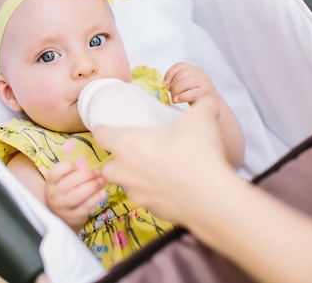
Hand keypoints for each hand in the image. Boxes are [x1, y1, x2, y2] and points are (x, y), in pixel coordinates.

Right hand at [45, 161, 106, 231]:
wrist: (61, 218)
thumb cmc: (64, 194)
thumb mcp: (61, 183)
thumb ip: (70, 174)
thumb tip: (85, 165)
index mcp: (51, 183)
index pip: (55, 172)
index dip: (67, 166)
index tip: (78, 165)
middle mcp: (54, 195)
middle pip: (69, 183)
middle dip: (86, 175)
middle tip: (97, 172)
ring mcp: (63, 207)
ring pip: (77, 195)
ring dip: (92, 186)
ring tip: (101, 181)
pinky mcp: (74, 217)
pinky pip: (86, 206)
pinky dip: (95, 198)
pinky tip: (103, 192)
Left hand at [94, 98, 233, 223]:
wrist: (211, 197)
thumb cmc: (197, 152)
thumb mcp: (201, 118)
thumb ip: (201, 105)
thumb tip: (206, 100)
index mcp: (128, 145)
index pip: (100, 135)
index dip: (103, 130)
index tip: (108, 128)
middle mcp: (126, 171)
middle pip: (107, 167)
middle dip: (116, 161)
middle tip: (134, 153)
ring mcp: (137, 193)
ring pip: (126, 186)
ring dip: (134, 179)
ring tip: (155, 171)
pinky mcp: (152, 211)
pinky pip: (147, 201)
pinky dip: (154, 195)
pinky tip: (172, 188)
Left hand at [163, 62, 217, 104]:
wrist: (213, 105)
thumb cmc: (197, 95)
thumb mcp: (187, 85)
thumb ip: (178, 82)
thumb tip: (167, 84)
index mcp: (194, 69)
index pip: (179, 66)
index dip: (169, 74)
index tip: (165, 83)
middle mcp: (200, 73)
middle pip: (181, 75)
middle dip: (173, 86)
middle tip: (171, 95)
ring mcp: (204, 81)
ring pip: (185, 83)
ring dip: (176, 92)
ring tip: (174, 99)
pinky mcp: (206, 91)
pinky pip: (192, 93)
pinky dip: (182, 97)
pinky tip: (177, 100)